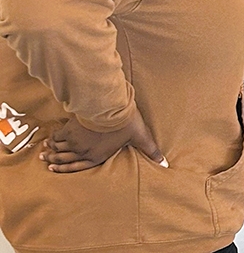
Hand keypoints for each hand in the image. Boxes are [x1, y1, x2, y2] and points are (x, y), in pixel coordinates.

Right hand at [40, 109, 165, 172]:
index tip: (55, 170)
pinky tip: (49, 138)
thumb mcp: (141, 136)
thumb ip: (150, 150)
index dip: (66, 170)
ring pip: (59, 149)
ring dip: (50, 151)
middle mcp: (83, 152)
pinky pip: (57, 137)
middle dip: (54, 161)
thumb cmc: (126, 122)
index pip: (78, 168)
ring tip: (44, 151)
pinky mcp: (70, 129)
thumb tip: (164, 163)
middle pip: (64, 159)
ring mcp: (75, 141)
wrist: (110, 107)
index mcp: (98, 156)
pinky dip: (52, 139)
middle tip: (45, 161)